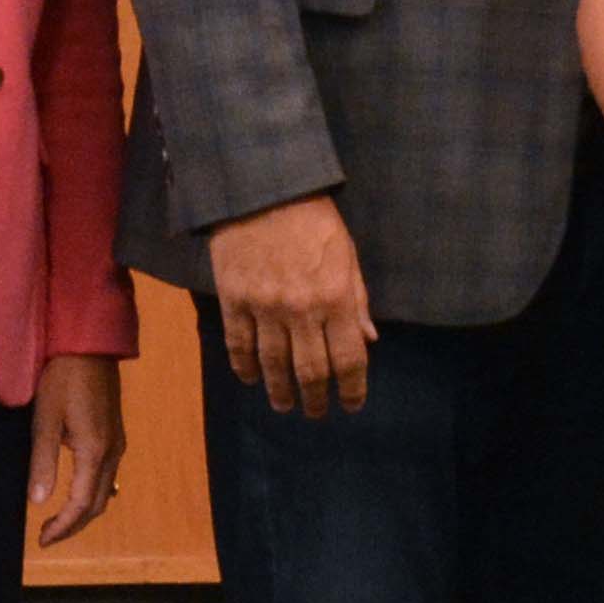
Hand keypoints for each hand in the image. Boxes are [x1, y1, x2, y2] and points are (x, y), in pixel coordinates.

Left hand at [30, 355, 124, 546]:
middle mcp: (112, 452)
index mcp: (95, 452)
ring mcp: (117, 443)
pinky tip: (76, 492)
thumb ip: (43, 462)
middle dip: (74, 525)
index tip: (42, 540)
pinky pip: (108, 475)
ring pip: (105, 491)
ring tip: (59, 520)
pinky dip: (92, 493)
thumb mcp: (45, 420)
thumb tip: (39, 502)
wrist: (88, 345)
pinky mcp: (115, 434)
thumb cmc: (62, 378)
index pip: (81, 504)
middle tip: (47, 536)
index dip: (63, 527)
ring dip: (84, 511)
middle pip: (98, 503)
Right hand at [205, 196, 377, 418]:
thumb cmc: (313, 220)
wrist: (262, 190)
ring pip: (273, 365)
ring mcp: (265, 307)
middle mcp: (302, 310)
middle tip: (315, 412)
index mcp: (336, 298)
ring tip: (284, 405)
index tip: (350, 404)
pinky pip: (238, 345)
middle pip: (311, 371)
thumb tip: (368, 341)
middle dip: (315, 399)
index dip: (352, 389)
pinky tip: (250, 379)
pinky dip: (244, 367)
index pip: (349, 359)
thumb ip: (357, 300)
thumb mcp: (347, 255)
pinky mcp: (234, 300)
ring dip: (280, 391)